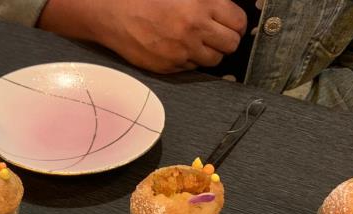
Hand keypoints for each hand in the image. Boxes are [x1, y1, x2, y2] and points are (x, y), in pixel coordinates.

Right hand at [39, 0, 246, 72]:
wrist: (115, 16)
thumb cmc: (146, 0)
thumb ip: (206, 2)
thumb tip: (225, 13)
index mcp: (201, 5)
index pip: (238, 22)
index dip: (236, 24)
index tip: (231, 25)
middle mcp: (194, 29)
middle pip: (230, 44)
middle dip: (226, 40)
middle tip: (216, 36)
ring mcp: (182, 51)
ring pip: (214, 60)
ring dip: (209, 53)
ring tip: (197, 43)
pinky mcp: (170, 66)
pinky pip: (191, 68)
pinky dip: (189, 60)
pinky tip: (178, 49)